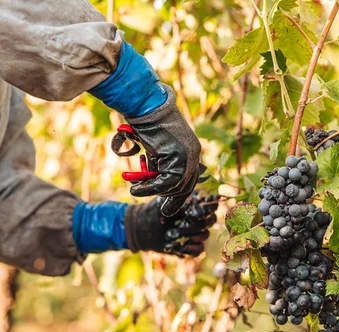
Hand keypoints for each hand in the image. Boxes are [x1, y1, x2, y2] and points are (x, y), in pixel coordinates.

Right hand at [88, 41, 202, 216]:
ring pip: (174, 186)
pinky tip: (134, 189)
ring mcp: (189, 156)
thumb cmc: (144, 121)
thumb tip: (148, 180)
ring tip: (135, 189)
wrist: (145, 104)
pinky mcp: (179, 158)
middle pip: (184, 186)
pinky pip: (165, 182)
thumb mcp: (154, 146)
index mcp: (192, 150)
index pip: (189, 180)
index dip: (179, 196)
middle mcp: (194, 153)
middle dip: (171, 199)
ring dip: (153, 190)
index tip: (170, 209)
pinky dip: (149, 188)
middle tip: (162, 210)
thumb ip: (158, 163)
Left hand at [124, 192, 217, 256]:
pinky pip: (200, 249)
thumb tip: (193, 198)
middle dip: (197, 223)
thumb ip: (180, 199)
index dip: (208, 208)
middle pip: (211, 220)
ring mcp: (196, 233)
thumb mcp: (166, 201)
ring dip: (192, 235)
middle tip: (180, 225)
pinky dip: (191, 248)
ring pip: (205, 235)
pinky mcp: (191, 247)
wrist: (142, 228)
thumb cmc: (154, 211)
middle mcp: (199, 219)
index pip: (212, 205)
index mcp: (196, 205)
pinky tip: (180, 246)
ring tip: (175, 234)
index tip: (195, 211)